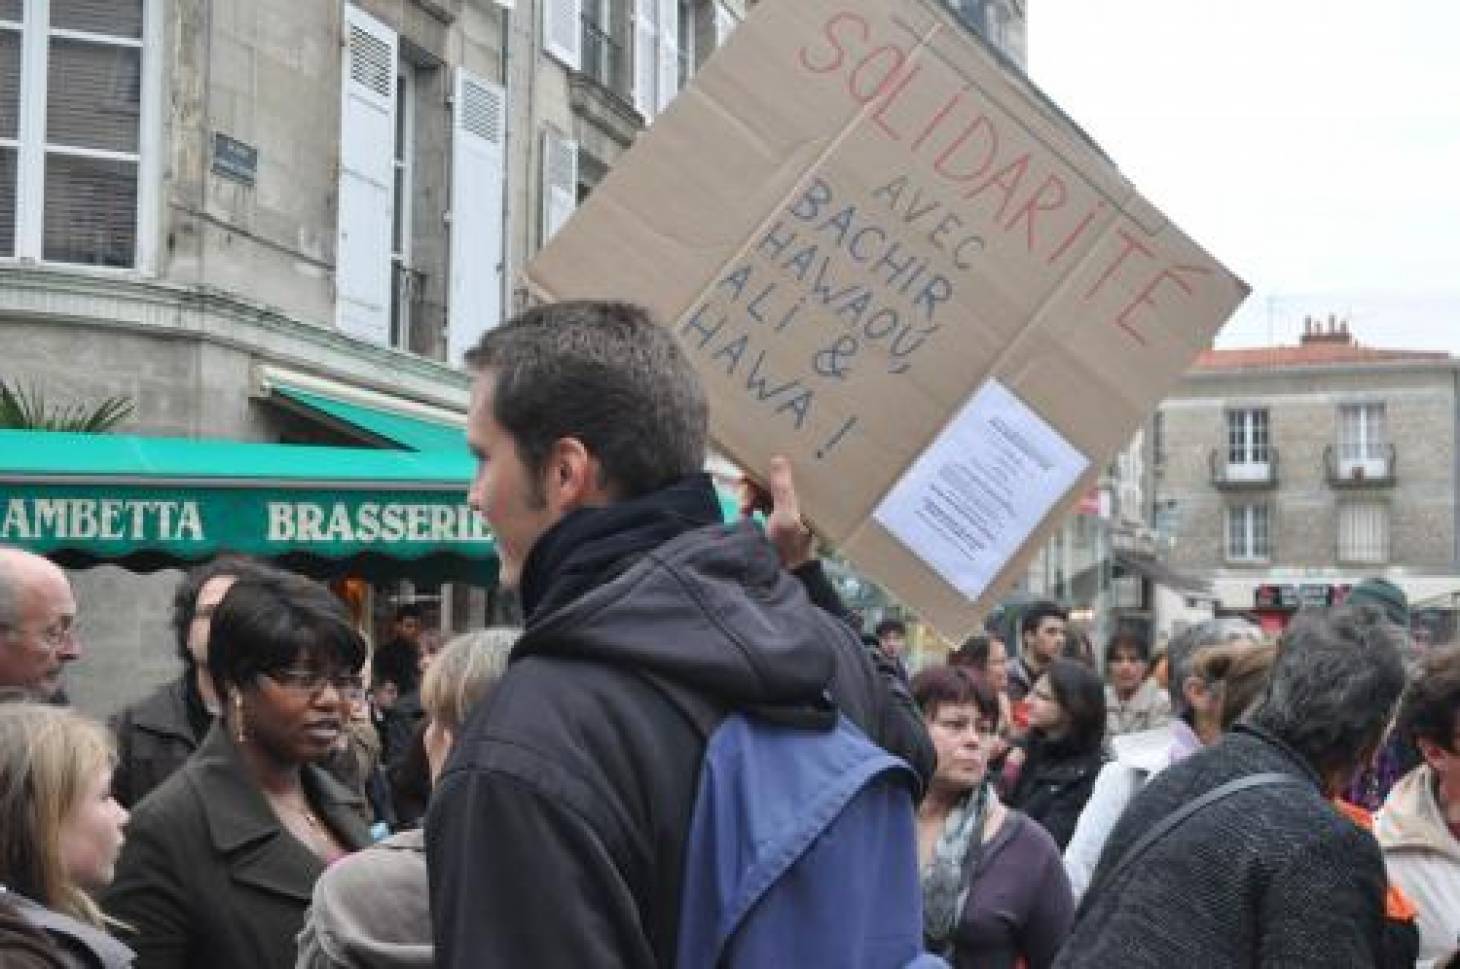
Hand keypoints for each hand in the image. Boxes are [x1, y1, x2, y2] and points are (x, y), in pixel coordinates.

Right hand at [746, 455, 814, 569]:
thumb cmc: (786, 548)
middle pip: (769, 482)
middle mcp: (793, 504)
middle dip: (753, 488)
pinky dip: (746, 508)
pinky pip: (754, 506)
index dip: (767, 470)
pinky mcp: (768, 523)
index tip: (752, 474)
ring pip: (759, 493)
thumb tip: (778, 459)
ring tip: (743, 511)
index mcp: (803, 500)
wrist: (776, 577)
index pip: (785, 475)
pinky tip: (743, 515)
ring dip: (748, 499)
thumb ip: (782, 488)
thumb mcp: (785, 516)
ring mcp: (780, 513)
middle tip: (744, 501)